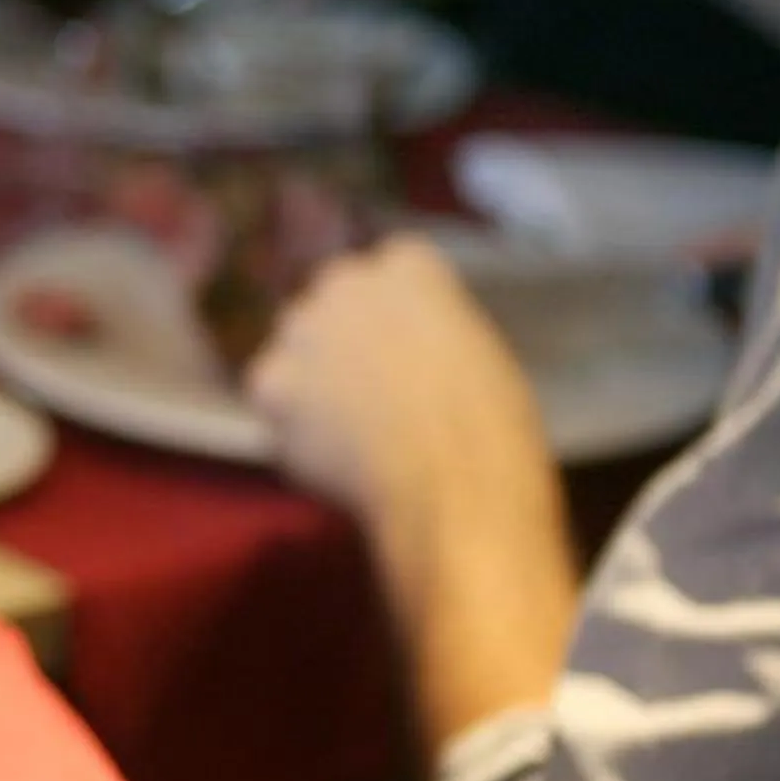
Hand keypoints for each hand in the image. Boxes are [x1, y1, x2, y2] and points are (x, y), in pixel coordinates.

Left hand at [247, 236, 575, 741]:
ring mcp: (301, 330)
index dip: (391, 332)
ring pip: (292, 357)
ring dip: (310, 395)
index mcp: (418, 269)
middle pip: (327, 308)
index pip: (386, 270)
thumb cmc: (507, 467)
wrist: (463, 511)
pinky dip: (291, 437)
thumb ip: (453, 359)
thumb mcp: (497, 389)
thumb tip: (437, 379)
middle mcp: (348, 281)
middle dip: (342, 358)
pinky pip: (272, 406)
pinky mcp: (272, 385)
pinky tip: (329, 470)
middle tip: (375, 423)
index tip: (404, 380)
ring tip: (359, 453)